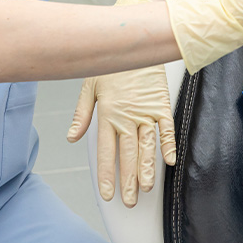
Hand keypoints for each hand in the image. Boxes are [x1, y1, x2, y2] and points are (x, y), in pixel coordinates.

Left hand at [67, 0, 175, 206]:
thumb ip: (82, 114)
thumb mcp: (89, 85)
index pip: (106, 152)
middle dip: (128, 180)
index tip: (109, 194)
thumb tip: (71, 137)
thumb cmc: (110, 64)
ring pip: (147, 146)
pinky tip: (171, 161)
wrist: (134, 41)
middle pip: (128, 155)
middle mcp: (127, 117)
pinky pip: (167, 128)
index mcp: (107, 115)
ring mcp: (146, 112)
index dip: (108, 174)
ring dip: (147, 168)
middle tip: (129, 201)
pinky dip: (169, 144)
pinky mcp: (161, 104)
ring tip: (147, 189)